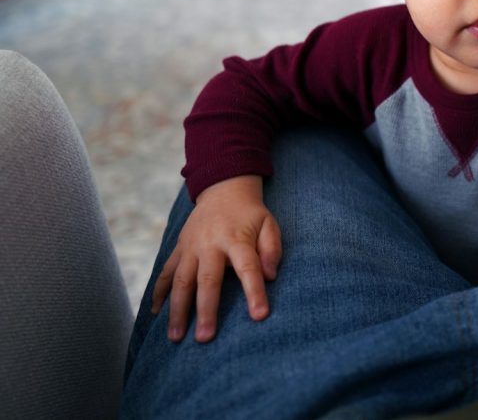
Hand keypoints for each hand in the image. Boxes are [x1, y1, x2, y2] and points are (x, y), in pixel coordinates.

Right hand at [151, 175, 281, 342]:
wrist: (224, 189)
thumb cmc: (251, 214)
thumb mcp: (269, 224)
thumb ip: (272, 249)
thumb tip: (271, 276)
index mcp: (236, 239)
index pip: (248, 268)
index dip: (255, 292)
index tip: (260, 316)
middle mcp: (210, 244)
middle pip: (207, 280)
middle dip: (205, 310)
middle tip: (204, 339)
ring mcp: (190, 247)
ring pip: (181, 281)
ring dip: (177, 309)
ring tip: (175, 337)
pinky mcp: (179, 248)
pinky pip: (166, 272)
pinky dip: (159, 292)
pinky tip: (155, 313)